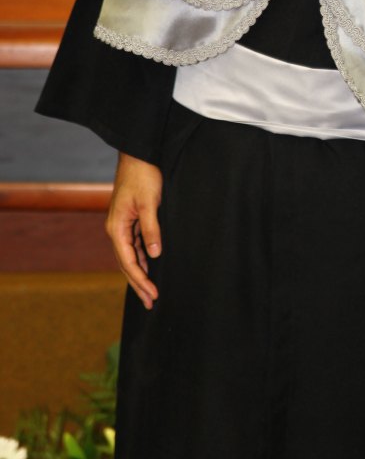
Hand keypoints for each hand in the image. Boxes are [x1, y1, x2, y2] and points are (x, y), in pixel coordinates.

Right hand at [105, 153, 162, 308]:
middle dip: (138, 284)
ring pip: (130, 256)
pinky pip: (134, 246)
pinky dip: (141, 259)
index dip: (140, 280)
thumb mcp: (149, 203)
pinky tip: (149, 267)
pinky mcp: (130, 220)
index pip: (128, 262)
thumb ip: (151, 229)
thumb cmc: (144, 176)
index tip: (152, 294)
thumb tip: (154, 255)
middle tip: (150, 303)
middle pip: (126, 264)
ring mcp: (122, 225)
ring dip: (140, 274)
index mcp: (116, 228)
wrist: (139, 155)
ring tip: (150, 292)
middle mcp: (116, 229)